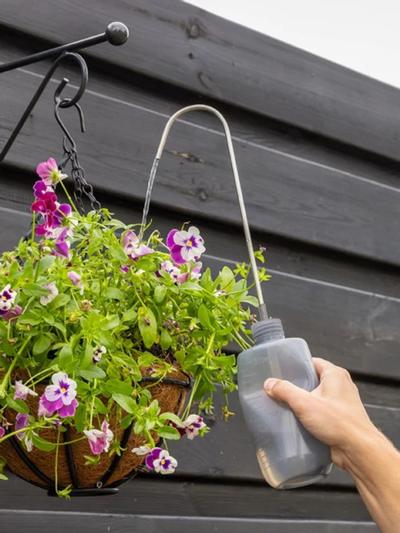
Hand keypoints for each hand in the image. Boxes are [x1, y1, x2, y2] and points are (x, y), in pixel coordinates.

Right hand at [263, 357, 377, 469]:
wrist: (358, 451)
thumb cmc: (339, 423)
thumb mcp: (305, 403)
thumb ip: (285, 391)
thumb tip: (270, 383)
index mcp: (334, 374)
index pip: (311, 362)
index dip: (296, 366)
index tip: (280, 372)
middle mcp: (340, 386)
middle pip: (311, 381)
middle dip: (295, 387)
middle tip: (278, 391)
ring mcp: (341, 403)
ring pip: (315, 398)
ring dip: (301, 403)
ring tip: (283, 407)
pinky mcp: (339, 419)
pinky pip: (320, 412)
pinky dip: (308, 416)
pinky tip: (295, 422)